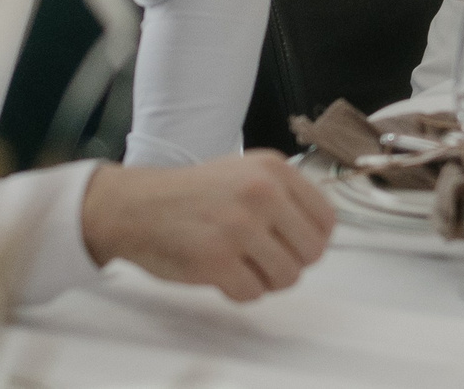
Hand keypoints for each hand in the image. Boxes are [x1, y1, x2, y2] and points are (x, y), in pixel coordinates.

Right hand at [81, 153, 335, 301]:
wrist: (136, 206)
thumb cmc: (192, 194)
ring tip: (242, 265)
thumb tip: (321, 233)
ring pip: (288, 277)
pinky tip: (222, 274)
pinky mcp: (216, 260)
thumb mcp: (246, 172)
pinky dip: (240, 291)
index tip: (292, 243)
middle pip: (312, 252)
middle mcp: (262, 193)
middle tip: (264, 258)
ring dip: (266, 280)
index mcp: (274, 169)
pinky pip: (253, 293)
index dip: (312, 239)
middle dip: (291, 262)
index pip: (327, 219)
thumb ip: (285, 195)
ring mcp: (239, 227)